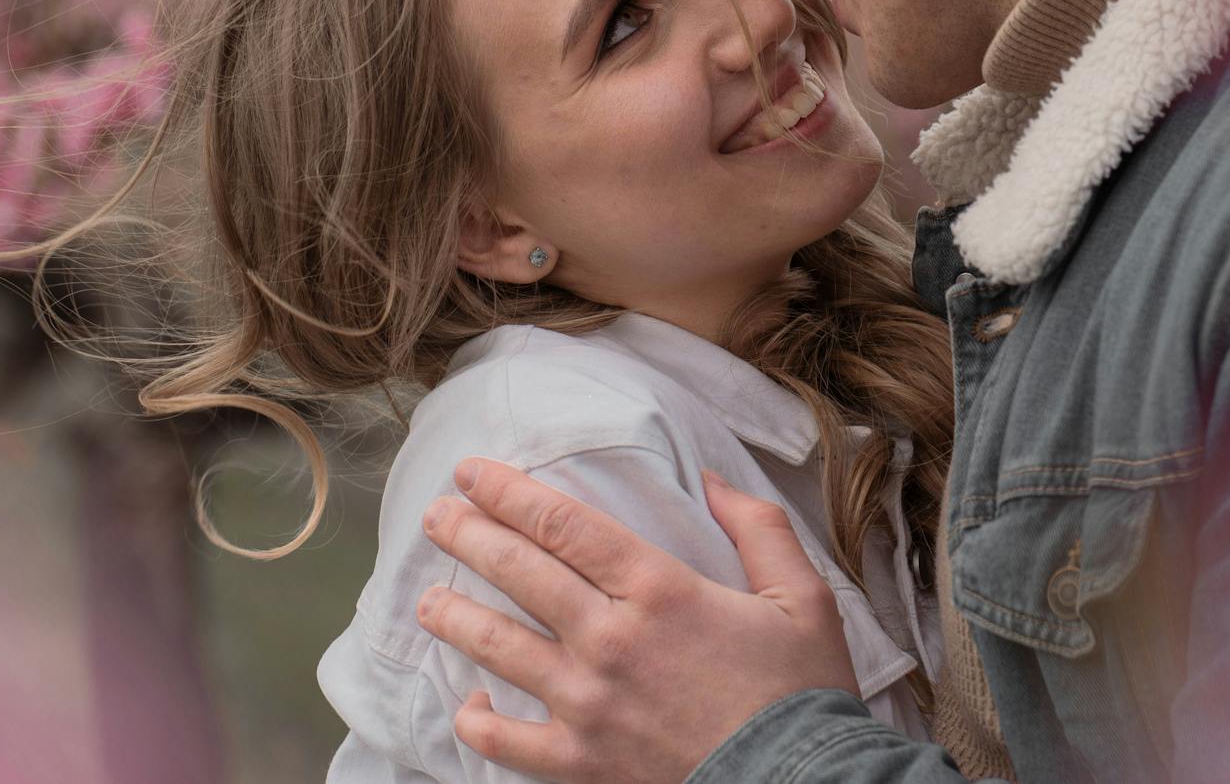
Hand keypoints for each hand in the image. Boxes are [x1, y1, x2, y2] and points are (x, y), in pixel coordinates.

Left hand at [417, 458, 859, 782]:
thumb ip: (760, 528)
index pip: (564, 525)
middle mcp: (611, 638)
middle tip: (437, 516)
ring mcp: (588, 704)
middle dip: (469, 536)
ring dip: (455, 616)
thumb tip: (714, 480)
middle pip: (520, 572)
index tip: (473, 474)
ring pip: (498, 646)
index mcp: (660, 589)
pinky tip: (470, 705)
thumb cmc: (802, 694)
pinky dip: (480, 721)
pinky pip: (507, 742)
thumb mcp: (802, 598)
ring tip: (427, 599)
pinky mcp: (581, 764)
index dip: (510, 493)